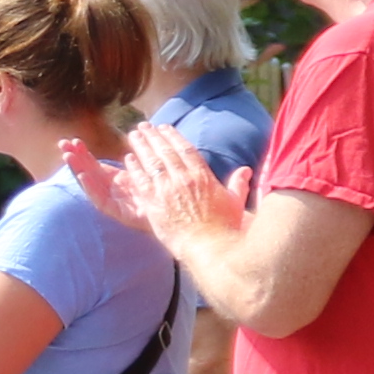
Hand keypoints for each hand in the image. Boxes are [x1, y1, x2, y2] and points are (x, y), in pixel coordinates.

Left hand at [85, 119, 246, 253]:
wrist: (210, 247)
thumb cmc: (225, 228)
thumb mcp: (235, 202)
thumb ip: (238, 183)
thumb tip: (246, 170)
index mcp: (203, 176)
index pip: (186, 149)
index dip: (173, 136)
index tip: (165, 127)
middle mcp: (184, 179)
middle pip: (165, 152)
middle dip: (154, 137)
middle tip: (144, 126)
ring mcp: (168, 191)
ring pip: (151, 162)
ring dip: (141, 146)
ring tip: (134, 135)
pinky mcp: (154, 205)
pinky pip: (141, 181)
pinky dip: (134, 168)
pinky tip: (128, 158)